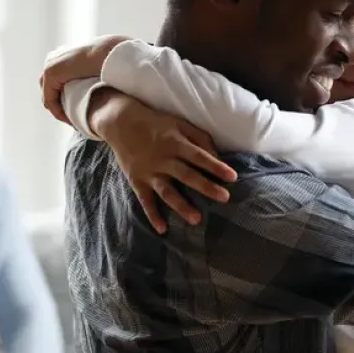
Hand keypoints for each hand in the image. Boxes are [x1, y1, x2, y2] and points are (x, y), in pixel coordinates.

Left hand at [40, 35, 127, 123]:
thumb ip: (87, 76)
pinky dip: (58, 112)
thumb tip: (92, 85)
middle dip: (59, 106)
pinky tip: (71, 121)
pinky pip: (50, 100)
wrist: (106, 52)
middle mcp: (51, 59)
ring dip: (59, 111)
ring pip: (48, 97)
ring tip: (73, 122)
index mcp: (60, 55)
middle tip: (73, 120)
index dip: (63, 100)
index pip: (55, 83)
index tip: (77, 112)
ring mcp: (49, 66)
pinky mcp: (50, 74)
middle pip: (49, 91)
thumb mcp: (93, 68)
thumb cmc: (107, 60)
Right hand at [91, 89, 237, 233]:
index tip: (232, 177)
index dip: (216, 166)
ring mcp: (149, 172)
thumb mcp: (179, 123)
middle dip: (206, 187)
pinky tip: (162, 229)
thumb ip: (199, 137)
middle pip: (187, 175)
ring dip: (182, 206)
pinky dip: (152, 215)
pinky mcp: (137, 181)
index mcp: (175, 143)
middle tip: (224, 198)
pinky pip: (145, 201)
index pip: (199, 156)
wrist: (121, 122)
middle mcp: (163, 159)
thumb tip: (216, 155)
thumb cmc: (156, 124)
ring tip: (197, 219)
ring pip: (167, 191)